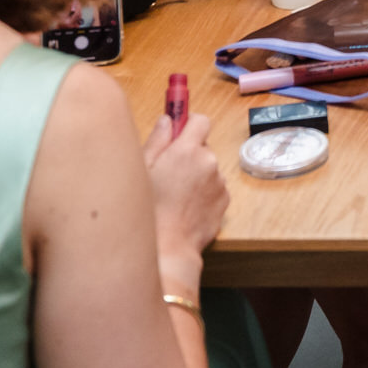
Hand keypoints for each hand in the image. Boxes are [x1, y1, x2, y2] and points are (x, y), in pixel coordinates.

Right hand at [142, 112, 227, 270]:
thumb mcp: (142, 170)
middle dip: (188, 154)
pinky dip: (203, 192)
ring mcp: (220, 182)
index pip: (200, 120)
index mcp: (187, 150)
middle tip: (167, 172)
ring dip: (196, 175)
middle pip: (202, 146)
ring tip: (174, 195)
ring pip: (208, 169)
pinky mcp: (225, 200)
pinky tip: (185, 207)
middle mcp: (209, 162)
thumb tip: (167, 120)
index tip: (179, 131)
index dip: (189, 124)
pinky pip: (214, 188)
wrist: (168, 247)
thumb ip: (157, 140)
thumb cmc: (148, 209)